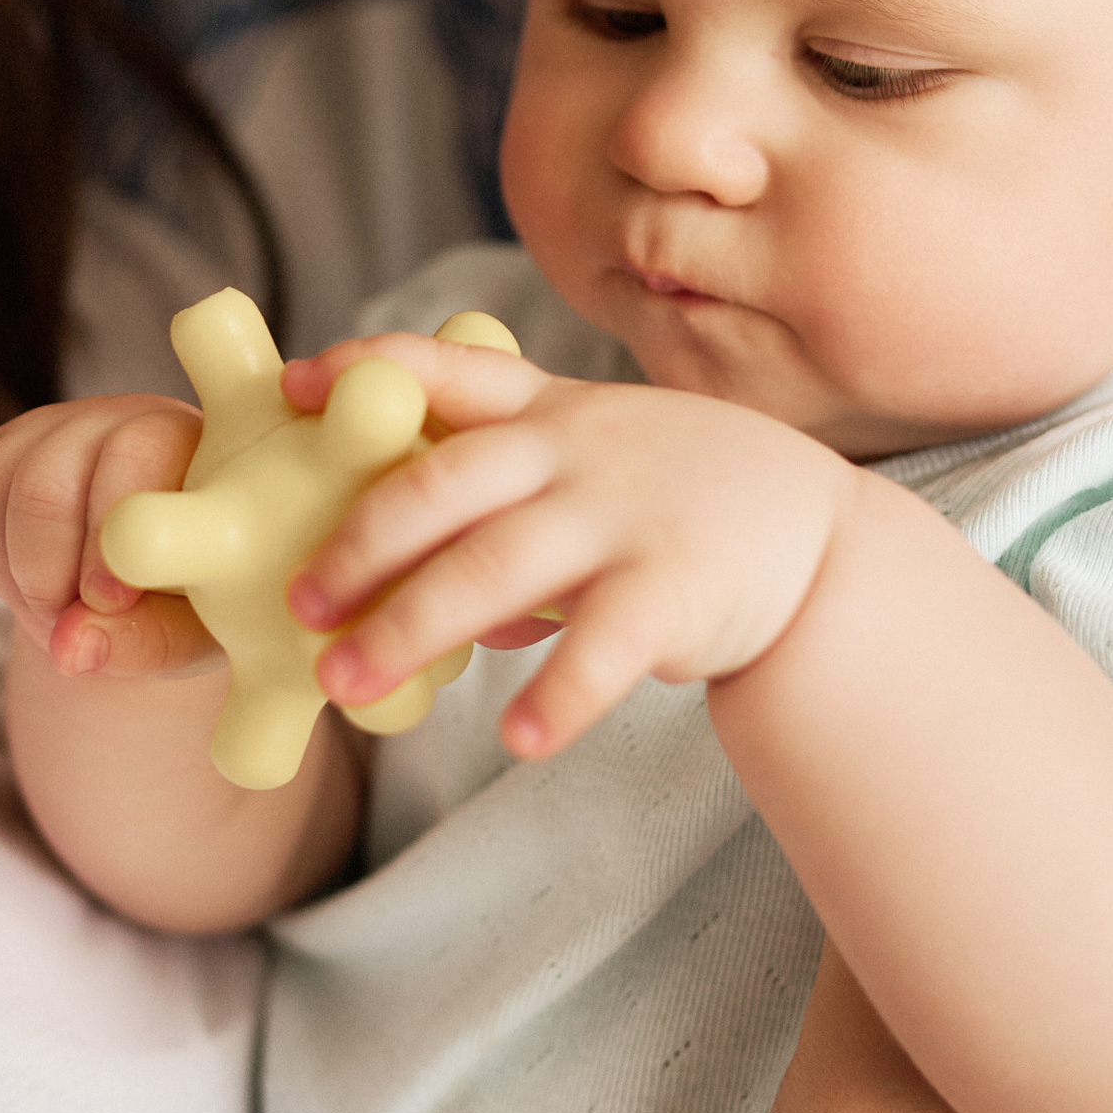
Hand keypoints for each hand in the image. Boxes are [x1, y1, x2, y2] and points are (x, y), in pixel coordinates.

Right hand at [0, 396, 220, 682]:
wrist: (151, 580)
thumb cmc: (187, 600)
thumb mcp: (191, 634)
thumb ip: (145, 643)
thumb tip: (71, 647)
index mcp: (180, 445)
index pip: (131, 454)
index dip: (106, 535)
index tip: (109, 602)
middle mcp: (109, 420)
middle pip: (42, 483)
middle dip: (44, 576)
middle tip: (70, 625)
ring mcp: (42, 431)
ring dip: (1, 572)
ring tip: (47, 611)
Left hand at [277, 332, 852, 758]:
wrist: (819, 540)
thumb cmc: (676, 500)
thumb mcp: (590, 461)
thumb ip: (495, 494)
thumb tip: (393, 561)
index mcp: (548, 414)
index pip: (448, 372)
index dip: (369, 373)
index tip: (292, 388)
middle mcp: (576, 455)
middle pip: (441, 489)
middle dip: (358, 546)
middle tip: (298, 607)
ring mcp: (622, 519)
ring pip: (492, 570)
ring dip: (408, 629)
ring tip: (346, 686)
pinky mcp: (672, 590)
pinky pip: (601, 648)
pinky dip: (557, 696)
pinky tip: (515, 739)